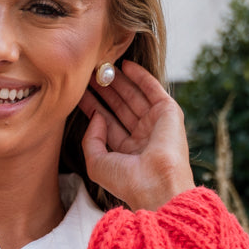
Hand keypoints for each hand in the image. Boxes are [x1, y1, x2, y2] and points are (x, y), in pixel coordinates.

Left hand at [79, 59, 193, 211]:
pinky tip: (125, 64)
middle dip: (105, 91)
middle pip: (120, 107)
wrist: (156, 183)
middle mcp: (143, 137)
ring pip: (134, 96)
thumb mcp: (97, 162)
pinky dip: (140, 76)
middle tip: (89, 74)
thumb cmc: (126, 181)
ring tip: (101, 67)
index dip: (94, 106)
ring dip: (119, 81)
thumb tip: (97, 115)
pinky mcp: (169, 112)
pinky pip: (153, 89)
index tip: (79, 92)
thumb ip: (91, 138)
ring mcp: (156, 124)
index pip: (108, 123)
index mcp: (128, 152)